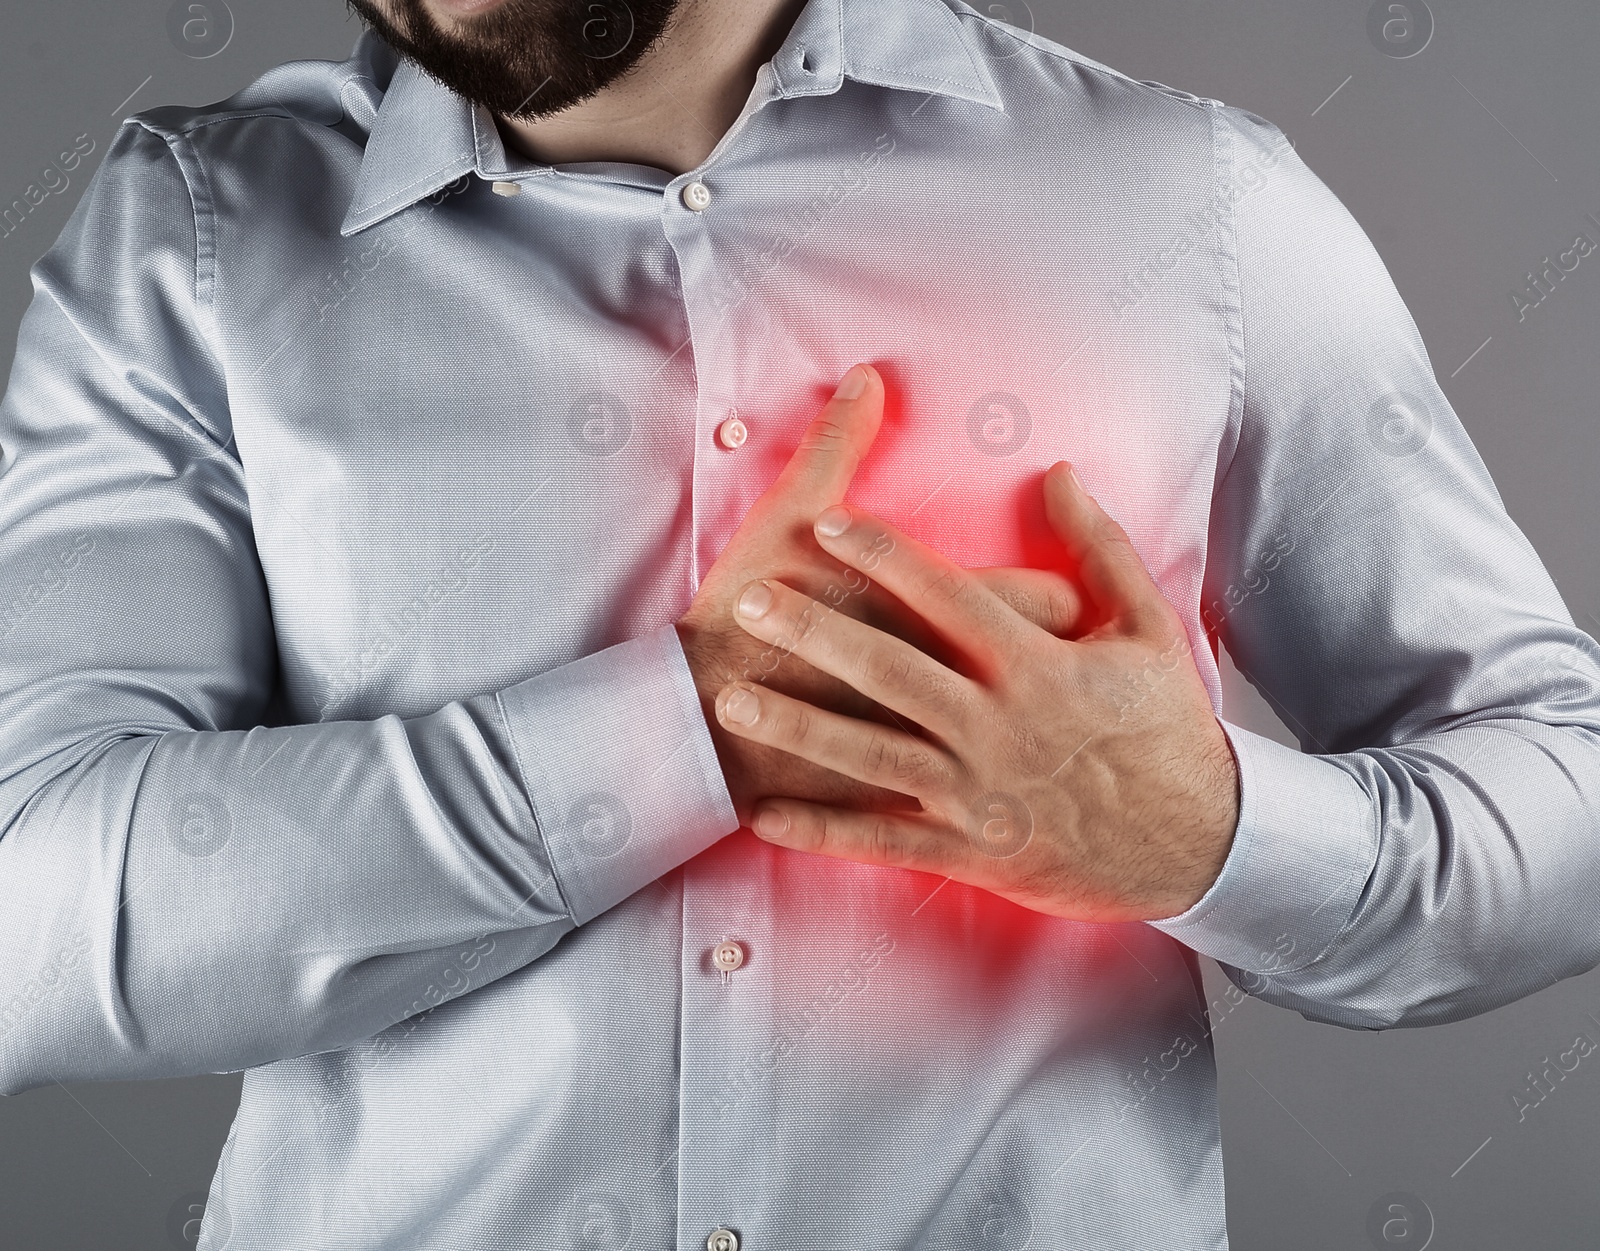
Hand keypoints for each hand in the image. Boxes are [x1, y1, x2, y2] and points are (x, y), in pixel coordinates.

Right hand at [676, 364, 1080, 825]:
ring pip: (1031, 747)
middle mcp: (958, 691)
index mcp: (943, 618)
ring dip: (1046, 729)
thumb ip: (837, 447)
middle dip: (1073, 661)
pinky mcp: (911, 803)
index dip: (1064, 592)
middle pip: (1059, 675)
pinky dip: (997, 789)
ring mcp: (939, 755)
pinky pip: (975, 806)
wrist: (696, 722)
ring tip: (1046, 713)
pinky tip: (1000, 775)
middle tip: (1067, 648)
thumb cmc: (746, 616)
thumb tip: (868, 378)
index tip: (1061, 590)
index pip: (1051, 597)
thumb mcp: (788, 517)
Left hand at [709, 461, 1241, 921]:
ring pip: (872, 754)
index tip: (828, 523)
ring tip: (733, 704)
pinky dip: (824, 831)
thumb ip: (1100, 548)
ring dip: (799, 729)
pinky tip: (765, 817)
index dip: (883, 556)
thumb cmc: (1170, 731)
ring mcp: (979, 792)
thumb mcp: (1150, 629)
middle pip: (890, 669)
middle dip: (815, 634)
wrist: (1204, 844)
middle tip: (749, 603)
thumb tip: (1059, 472)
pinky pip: (886, 840)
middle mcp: (998, 724)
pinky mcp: (972, 850)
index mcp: (1039, 664)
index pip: (946, 595)